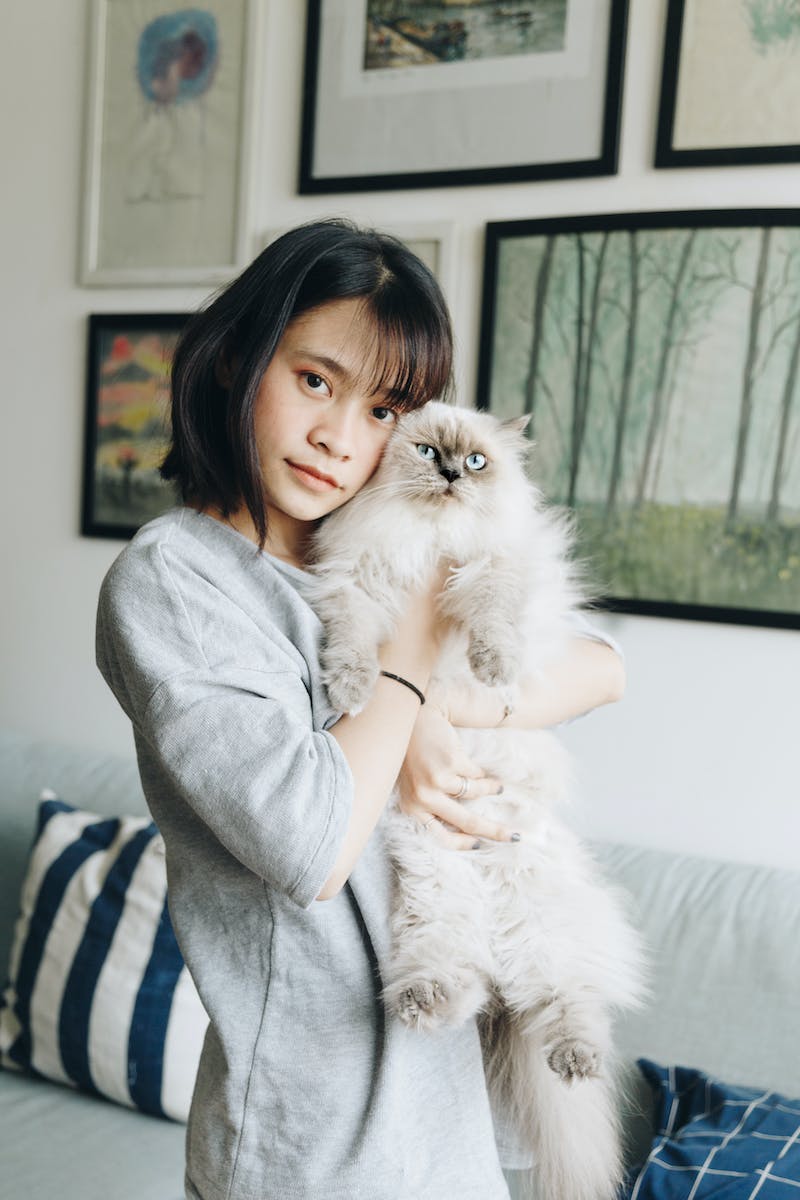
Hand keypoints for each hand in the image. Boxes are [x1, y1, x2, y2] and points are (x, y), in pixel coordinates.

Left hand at [396, 702, 516, 850]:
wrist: (411, 719)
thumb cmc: (413, 755)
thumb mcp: (415, 785)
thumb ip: (432, 805)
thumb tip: (467, 828)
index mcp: (412, 808)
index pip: (440, 837)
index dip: (463, 844)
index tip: (481, 844)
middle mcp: (422, 798)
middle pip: (466, 821)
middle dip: (494, 831)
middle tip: (514, 836)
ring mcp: (437, 780)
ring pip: (475, 794)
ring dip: (490, 790)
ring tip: (497, 786)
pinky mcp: (451, 763)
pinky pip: (476, 775)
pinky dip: (480, 773)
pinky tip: (477, 767)